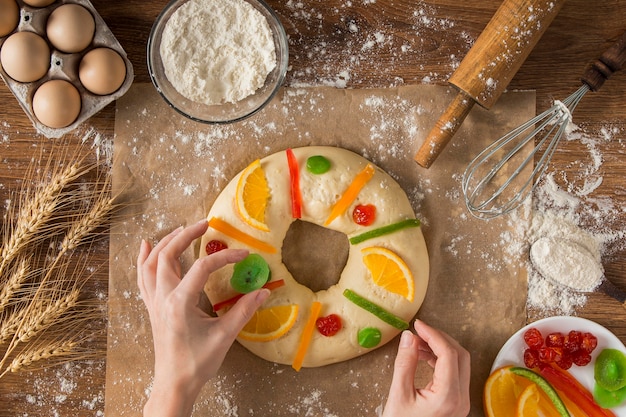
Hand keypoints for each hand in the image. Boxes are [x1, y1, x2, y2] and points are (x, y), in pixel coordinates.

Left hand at [137, 219, 269, 416]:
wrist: (174, 384)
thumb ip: (244, 311)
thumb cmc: (197, 363)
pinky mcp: (152, 308)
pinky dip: (144, 259)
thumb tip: (264, 291)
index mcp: (180, 303)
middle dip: (186, 236)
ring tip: (180, 229)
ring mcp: (154, 302)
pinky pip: (143, 277)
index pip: (202, 268)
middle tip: (204, 225)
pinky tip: (147, 246)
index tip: (242, 254)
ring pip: (151, 263)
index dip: (224, 257)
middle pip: (168, 256)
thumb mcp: (225, 336)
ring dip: (165, 243)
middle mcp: (162, 298)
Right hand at [382, 320, 470, 416]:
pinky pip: (455, 374)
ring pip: (460, 363)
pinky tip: (423, 357)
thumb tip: (409, 337)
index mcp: (448, 397)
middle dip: (440, 338)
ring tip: (417, 344)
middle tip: (419, 331)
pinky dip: (441, 360)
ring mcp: (461, 402)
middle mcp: (461, 399)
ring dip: (441, 348)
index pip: (449, 354)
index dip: (434, 334)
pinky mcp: (456, 403)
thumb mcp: (398, 395)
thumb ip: (405, 363)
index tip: (418, 325)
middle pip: (460, 355)